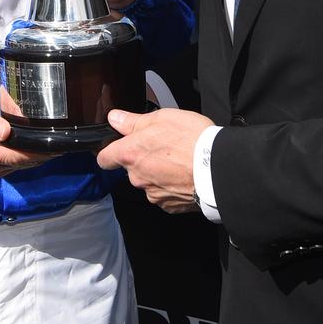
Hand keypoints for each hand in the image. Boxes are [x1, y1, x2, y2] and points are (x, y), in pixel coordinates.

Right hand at [0, 90, 50, 178]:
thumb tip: (4, 133)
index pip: (13, 157)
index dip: (35, 153)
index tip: (53, 148)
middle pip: (19, 163)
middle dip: (40, 155)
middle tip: (61, 143)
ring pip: (19, 165)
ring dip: (36, 156)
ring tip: (53, 144)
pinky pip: (16, 164)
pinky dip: (28, 156)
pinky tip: (38, 147)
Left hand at [96, 107, 212, 212]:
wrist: (218, 167)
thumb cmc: (192, 139)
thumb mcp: (161, 117)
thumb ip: (133, 121)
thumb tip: (115, 118)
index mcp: (131, 154)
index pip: (105, 159)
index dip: (109, 152)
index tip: (117, 148)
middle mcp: (137, 177)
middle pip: (131, 169)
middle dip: (142, 159)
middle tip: (163, 146)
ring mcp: (153, 194)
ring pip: (148, 181)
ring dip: (158, 172)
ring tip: (179, 160)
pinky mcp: (170, 206)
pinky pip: (164, 194)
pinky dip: (171, 186)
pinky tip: (185, 174)